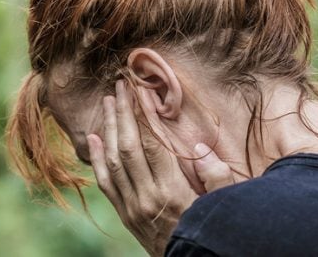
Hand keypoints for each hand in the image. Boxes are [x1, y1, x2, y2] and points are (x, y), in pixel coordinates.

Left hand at [87, 80, 233, 255]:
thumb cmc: (212, 232)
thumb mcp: (224, 207)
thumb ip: (216, 178)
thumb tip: (197, 148)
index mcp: (173, 192)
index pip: (153, 143)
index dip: (144, 114)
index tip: (141, 90)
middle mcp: (147, 197)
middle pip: (128, 146)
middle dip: (123, 112)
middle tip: (120, 86)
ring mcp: (132, 207)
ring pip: (113, 160)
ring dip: (109, 128)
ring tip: (108, 101)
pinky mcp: (125, 214)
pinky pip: (105, 183)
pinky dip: (97, 158)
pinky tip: (94, 138)